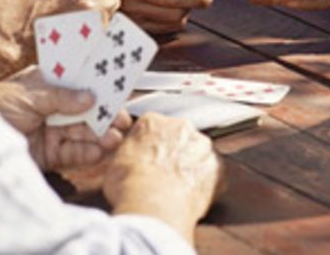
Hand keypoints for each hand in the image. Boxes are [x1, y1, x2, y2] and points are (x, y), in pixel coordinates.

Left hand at [0, 66, 129, 170]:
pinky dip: (87, 153)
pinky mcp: (47, 155)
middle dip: (104, 114)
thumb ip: (60, 97)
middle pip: (84, 110)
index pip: (76, 81)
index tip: (118, 87)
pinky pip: (72, 153)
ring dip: (100, 134)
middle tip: (123, 119)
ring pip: (82, 132)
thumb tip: (90, 97)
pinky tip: (99, 151)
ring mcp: (49, 131)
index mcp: (44, 84)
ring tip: (114, 138)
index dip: (97, 84)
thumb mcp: (27, 95)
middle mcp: (50, 107)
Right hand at [104, 114, 221, 243]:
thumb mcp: (112, 163)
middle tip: (161, 175)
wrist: (152, 206)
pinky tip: (190, 196)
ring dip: (190, 166)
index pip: (152, 128)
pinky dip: (204, 183)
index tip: (146, 159)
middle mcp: (180, 127)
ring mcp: (201, 147)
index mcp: (152, 122)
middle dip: (172, 153)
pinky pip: (212, 174)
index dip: (148, 146)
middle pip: (178, 137)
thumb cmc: (129, 185)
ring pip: (197, 153)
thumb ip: (123, 152)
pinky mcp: (217, 168)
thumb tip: (124, 155)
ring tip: (176, 188)